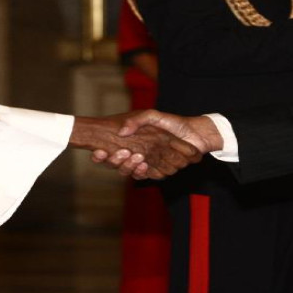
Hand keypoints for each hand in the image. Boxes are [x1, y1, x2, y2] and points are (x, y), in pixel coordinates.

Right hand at [96, 110, 222, 178]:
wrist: (195, 133)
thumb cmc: (173, 123)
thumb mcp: (153, 116)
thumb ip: (138, 120)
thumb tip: (121, 131)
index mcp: (132, 142)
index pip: (110, 151)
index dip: (101, 155)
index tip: (97, 152)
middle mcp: (136, 154)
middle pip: (116, 164)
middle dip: (113, 161)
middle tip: (115, 153)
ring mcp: (146, 163)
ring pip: (129, 171)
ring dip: (127, 166)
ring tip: (132, 157)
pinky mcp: (157, 170)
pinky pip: (145, 176)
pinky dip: (142, 172)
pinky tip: (142, 164)